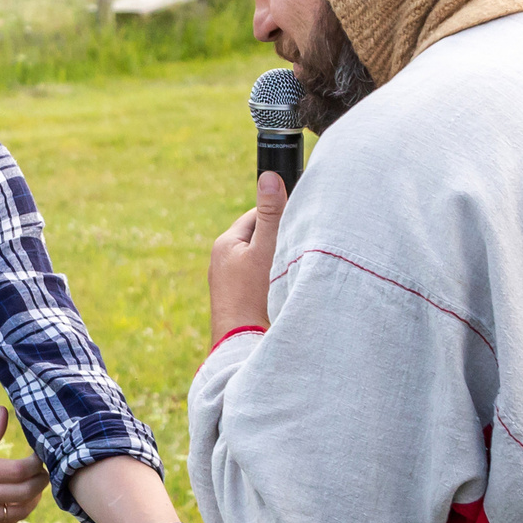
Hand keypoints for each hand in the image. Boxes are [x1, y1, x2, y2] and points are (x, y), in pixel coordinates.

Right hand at [0, 407, 46, 522]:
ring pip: (19, 513)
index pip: (19, 470)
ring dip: (33, 499)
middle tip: (43, 469)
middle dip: (42, 480)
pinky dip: (18, 511)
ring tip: (33, 485)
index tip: (38, 454)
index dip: (37, 463)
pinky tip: (17, 499)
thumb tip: (5, 414)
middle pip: (25, 493)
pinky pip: (5, 522)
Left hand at [208, 171, 286, 341]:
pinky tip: (285, 289)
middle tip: (300, 247)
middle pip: (259, 239)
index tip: (298, 221)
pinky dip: (272, 281)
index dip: (280, 215)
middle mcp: (222, 261)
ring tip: (293, 269)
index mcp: (226, 243)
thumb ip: (272, 214)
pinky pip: (258, 281)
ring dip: (277, 262)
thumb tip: (269, 176)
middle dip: (279, 240)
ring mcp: (228, 284)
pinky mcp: (238, 302)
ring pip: (260, 261)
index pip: (257, 216)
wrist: (242, 345)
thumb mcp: (266, 249)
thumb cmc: (254, 295)